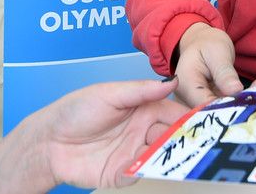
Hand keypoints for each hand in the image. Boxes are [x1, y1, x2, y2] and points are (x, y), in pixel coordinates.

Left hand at [34, 78, 187, 189]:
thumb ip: (140, 91)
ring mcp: (133, 153)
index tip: (207, 118)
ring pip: (161, 155)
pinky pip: (142, 173)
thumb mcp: (108, 94)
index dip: (189, 115)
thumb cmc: (75, 111)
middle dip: (186, 137)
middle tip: (202, 139)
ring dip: (172, 155)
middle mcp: (141, 131)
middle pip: (171, 135)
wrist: (48, 141)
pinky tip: (154, 164)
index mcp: (141, 109)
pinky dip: (150, 170)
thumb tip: (171, 82)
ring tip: (184, 153)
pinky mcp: (122, 173)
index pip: (172, 112)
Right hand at [174, 23, 255, 106]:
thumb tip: (235, 91)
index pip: (204, 106)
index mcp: (186, 86)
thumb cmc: (206, 44)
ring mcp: (201, 105)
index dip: (227, 109)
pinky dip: (246, 99)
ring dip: (247, 101)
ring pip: (225, 112)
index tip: (251, 102)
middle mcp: (189, 100)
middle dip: (242, 106)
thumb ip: (224, 72)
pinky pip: (230, 107)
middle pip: (215, 113)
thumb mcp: (216, 52)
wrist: (202, 43)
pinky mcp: (213, 106)